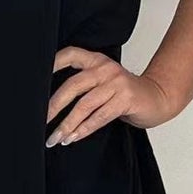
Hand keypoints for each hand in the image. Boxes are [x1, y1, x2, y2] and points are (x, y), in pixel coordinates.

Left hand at [46, 47, 174, 145]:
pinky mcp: (126, 99)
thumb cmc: (124, 94)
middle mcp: (105, 68)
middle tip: (40, 122)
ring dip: (67, 124)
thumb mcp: (103, 82)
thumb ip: (84, 85)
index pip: (70, 55)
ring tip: (55, 138)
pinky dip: (84, 129)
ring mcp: (117, 83)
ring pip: (85, 105)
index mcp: (96, 60)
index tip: (35, 83)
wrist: (157, 98)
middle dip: (54, 106)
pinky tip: (72, 138)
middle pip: (73, 85)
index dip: (52, 65)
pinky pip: (99, 117)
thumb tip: (52, 104)